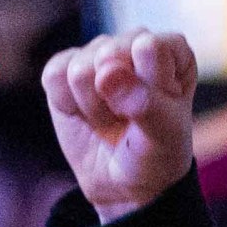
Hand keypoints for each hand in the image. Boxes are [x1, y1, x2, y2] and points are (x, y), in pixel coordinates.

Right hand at [40, 31, 199, 221]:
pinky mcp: (65, 66)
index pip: (151, 48)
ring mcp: (97, 52)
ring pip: (80, 68)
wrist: (124, 184)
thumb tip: (107, 73)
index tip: (153, 110)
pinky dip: (67, 105)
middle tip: (127, 119)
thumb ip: (146, 102)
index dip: (145, 86)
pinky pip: (54, 76)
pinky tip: (84, 113)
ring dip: (92, 106)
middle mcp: (133, 42)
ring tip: (109, 120)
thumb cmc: (155, 153)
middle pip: (110, 54)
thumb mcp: (164, 136)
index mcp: (172, 50)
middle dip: (114, 99)